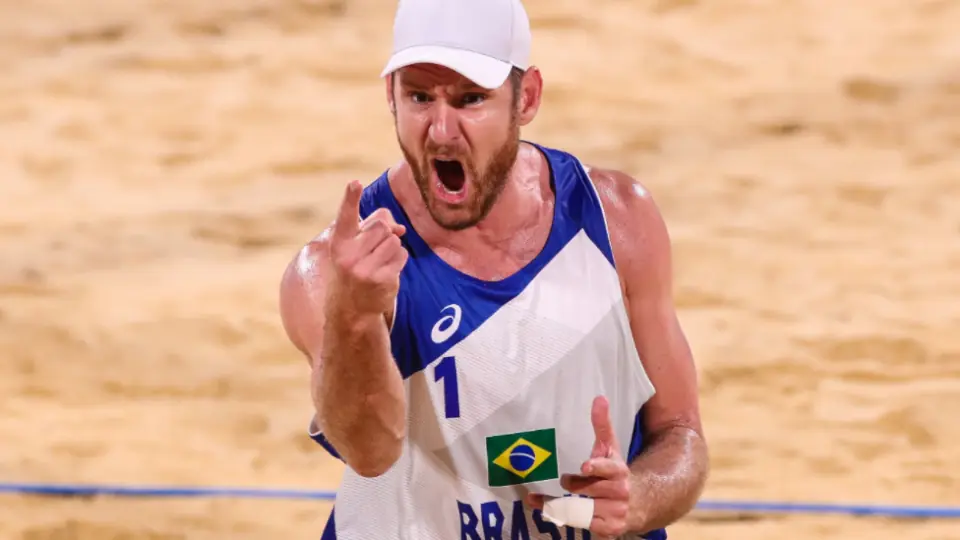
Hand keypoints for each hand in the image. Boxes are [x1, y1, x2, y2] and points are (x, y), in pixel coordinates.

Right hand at [326, 180, 407, 317]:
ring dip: (393, 248)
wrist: (353, 305)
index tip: (355, 182)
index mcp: (339, 242)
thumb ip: (375, 225)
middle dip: (385, 234)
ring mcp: (364, 269)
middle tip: (375, 249)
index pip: (346, 216)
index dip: (351, 198)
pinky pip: (401, 255)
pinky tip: (387, 270)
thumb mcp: (357, 244)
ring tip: (380, 260)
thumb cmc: (357, 264)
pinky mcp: (381, 279)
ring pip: (394, 241)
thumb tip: (399, 228)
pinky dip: (399, 260)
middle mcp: (348, 255)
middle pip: (381, 226)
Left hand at [527, 396, 633, 537]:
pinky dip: (568, 518)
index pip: (608, 469)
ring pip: (582, 508)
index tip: (585, 466)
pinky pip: (583, 524)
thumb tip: (599, 398)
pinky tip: (560, 511)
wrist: (639, 502)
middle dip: (574, 485)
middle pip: (587, 489)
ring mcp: (616, 512)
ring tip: (553, 498)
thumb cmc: (616, 473)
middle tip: (566, 480)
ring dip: (565, 503)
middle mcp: (620, 492)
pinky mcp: (611, 529)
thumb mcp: (610, 449)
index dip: (596, 467)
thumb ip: (602, 426)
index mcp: (619, 470)